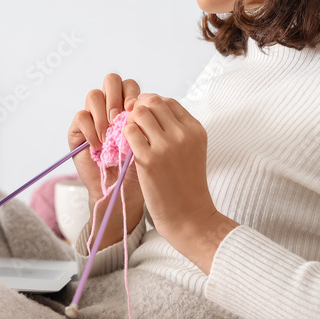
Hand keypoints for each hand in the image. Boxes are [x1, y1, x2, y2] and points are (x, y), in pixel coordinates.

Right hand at [68, 73, 144, 248]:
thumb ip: (145, 121)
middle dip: (116, 96)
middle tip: (120, 117)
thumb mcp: (149, 142)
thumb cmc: (141, 169)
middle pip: (111, 81)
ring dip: (103, 113)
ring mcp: (94, 118)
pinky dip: (91, 129)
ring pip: (94, 95)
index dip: (133, 94)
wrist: (124, 194)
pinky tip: (99, 144)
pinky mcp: (78, 131)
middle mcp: (111, 109)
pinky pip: (81, 116)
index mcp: (130, 108)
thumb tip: (141, 103)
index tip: (138, 112)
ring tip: (109, 134)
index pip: (130, 86)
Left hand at [122, 93, 237, 273]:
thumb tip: (150, 109)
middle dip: (138, 111)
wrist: (189, 217)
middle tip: (132, 127)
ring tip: (130, 139)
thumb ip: (177, 129)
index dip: (151, 107)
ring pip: (138, 113)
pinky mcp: (148, 159)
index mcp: (196, 129)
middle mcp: (183, 133)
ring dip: (130, 123)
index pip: (167, 102)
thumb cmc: (187, 185)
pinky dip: (123, 137)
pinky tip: (127, 150)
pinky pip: (128, 132)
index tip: (144, 120)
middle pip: (152, 102)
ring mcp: (166, 145)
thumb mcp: (192, 150)